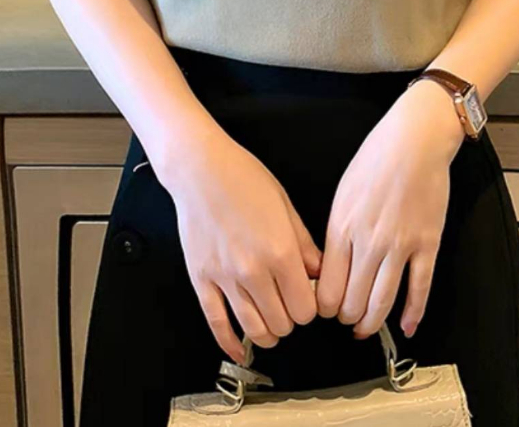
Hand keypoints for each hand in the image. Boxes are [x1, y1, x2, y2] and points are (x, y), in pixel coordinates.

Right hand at [161, 129, 321, 363]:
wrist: (201, 169)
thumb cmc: (243, 178)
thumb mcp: (286, 205)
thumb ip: (304, 245)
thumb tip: (318, 272)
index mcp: (280, 252)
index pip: (306, 308)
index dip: (311, 307)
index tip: (308, 297)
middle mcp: (253, 271)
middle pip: (283, 323)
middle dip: (291, 318)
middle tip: (290, 304)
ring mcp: (225, 278)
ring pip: (254, 329)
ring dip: (268, 332)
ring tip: (272, 323)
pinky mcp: (202, 279)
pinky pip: (216, 322)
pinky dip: (229, 343)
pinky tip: (238, 350)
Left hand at [315, 79, 464, 339]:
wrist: (415, 140)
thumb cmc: (375, 158)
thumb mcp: (343, 192)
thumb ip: (336, 229)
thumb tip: (329, 264)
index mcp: (342, 227)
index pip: (327, 286)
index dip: (324, 306)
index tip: (326, 309)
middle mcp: (368, 242)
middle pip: (353, 300)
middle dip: (347, 316)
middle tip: (347, 320)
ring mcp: (400, 246)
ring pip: (383, 301)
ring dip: (372, 322)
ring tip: (366, 329)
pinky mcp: (427, 244)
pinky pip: (419, 288)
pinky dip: (413, 313)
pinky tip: (407, 327)